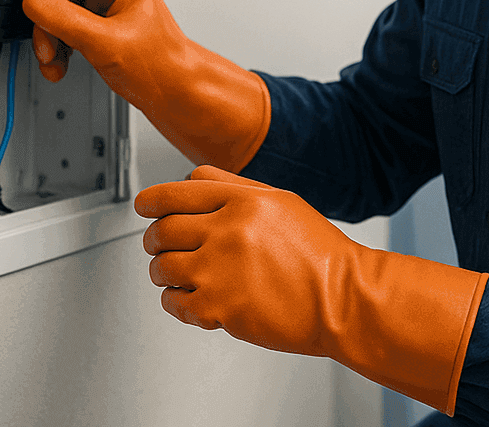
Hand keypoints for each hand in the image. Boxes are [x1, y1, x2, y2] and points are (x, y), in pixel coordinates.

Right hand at [14, 0, 269, 170]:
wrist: (174, 92)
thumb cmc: (159, 63)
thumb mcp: (105, 41)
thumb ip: (65, 19)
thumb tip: (32, 1)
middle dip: (46, 14)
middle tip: (46, 42)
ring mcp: (102, 4)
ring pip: (56, 6)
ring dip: (48, 36)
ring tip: (53, 60)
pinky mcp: (95, 24)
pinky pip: (61, 25)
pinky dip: (55, 46)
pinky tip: (58, 65)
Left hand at [136, 165, 488, 413]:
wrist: (344, 299)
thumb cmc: (319, 255)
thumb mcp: (281, 201)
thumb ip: (235, 187)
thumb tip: (192, 180)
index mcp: (242, 201)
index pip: (175, 193)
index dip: (151, 201)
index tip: (144, 208)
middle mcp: (227, 232)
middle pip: (162, 230)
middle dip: (154, 240)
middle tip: (160, 247)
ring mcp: (220, 271)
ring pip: (162, 268)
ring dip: (163, 272)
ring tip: (180, 276)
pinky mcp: (219, 308)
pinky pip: (174, 304)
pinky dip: (177, 303)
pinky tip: (194, 300)